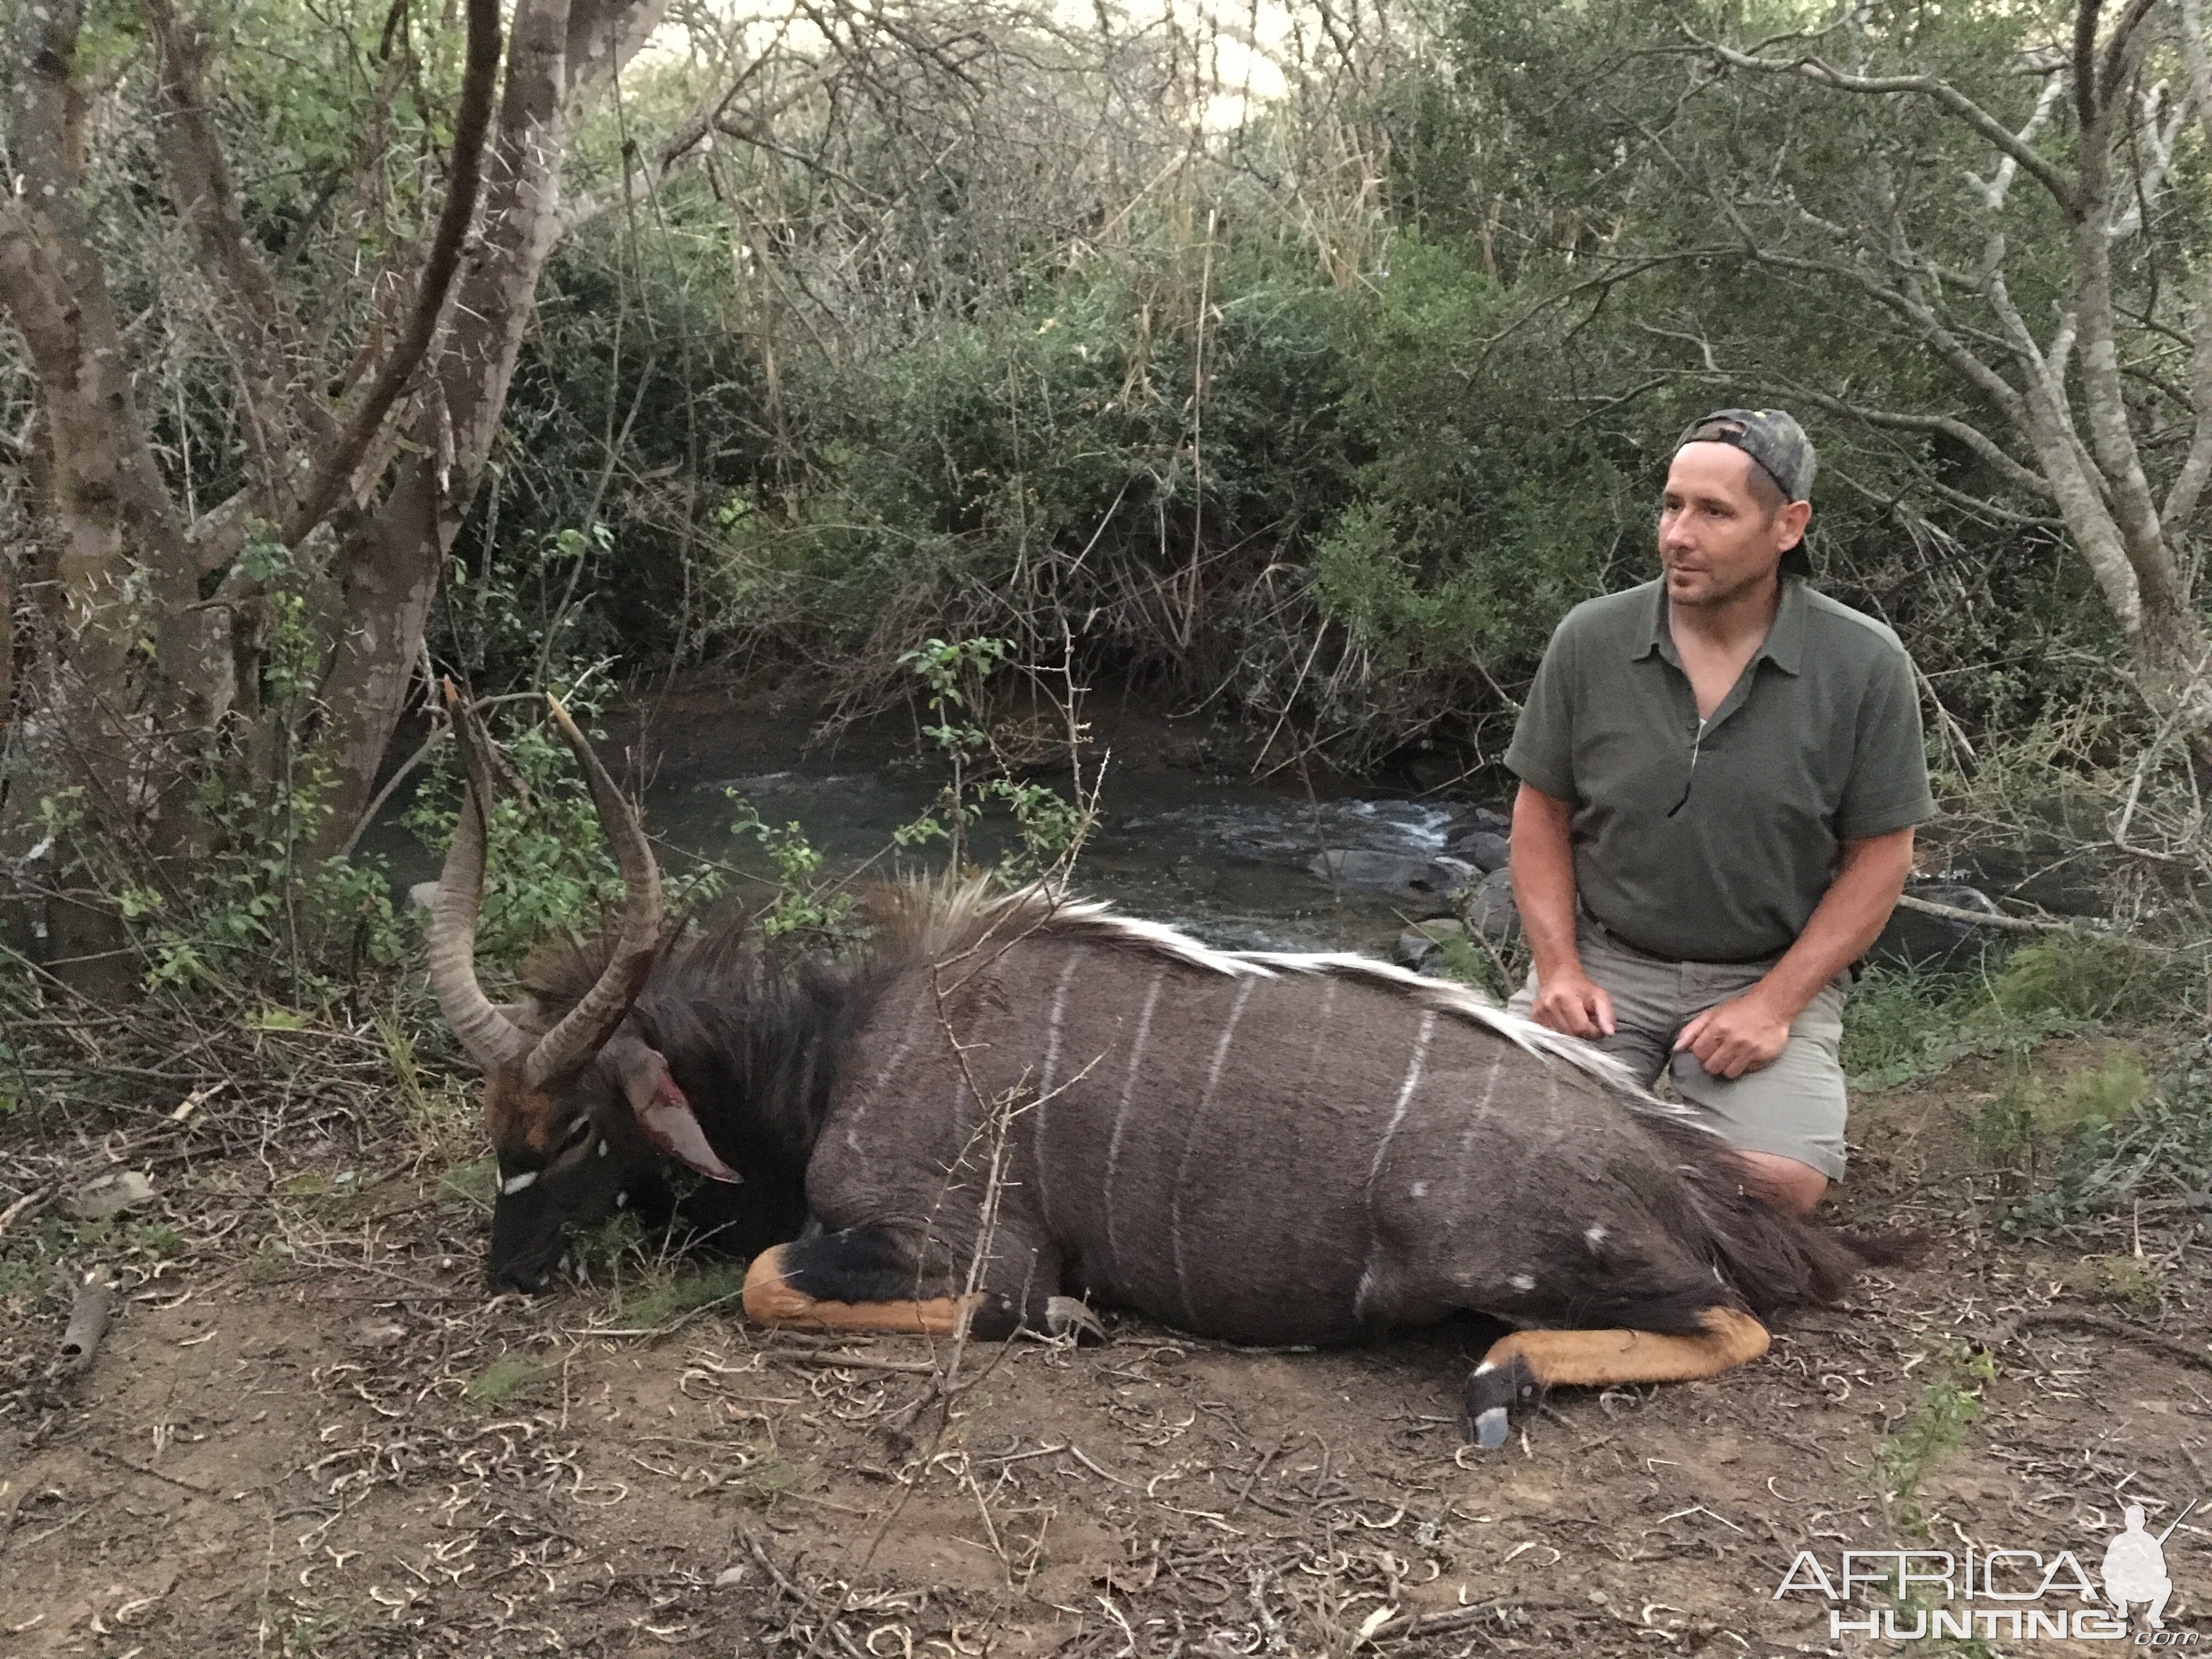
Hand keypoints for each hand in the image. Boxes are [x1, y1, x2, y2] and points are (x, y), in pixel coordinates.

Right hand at [1529, 967, 1615, 1039]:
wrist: (1557, 975)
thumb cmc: (1581, 986)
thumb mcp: (1599, 995)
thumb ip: (1607, 1014)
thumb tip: (1609, 1033)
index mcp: (1565, 998)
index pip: (1581, 1028)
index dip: (1593, 1032)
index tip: (1598, 1027)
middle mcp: (1549, 1005)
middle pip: (1571, 1034)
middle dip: (1583, 1033)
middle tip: (1587, 1022)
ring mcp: (1539, 1012)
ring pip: (1561, 1036)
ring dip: (1572, 1033)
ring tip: (1576, 1020)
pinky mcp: (1534, 1017)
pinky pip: (1552, 1034)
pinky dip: (1561, 1031)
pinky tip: (1564, 1021)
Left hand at [1674, 993, 1792, 1078]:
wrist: (1773, 1007)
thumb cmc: (1740, 1010)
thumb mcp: (1713, 1014)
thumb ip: (1693, 1030)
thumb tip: (1677, 1047)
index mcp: (1718, 1028)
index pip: (1699, 1053)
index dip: (1700, 1052)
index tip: (1707, 1047)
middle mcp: (1733, 1041)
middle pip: (1711, 1067)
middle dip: (1712, 1061)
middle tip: (1719, 1052)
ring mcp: (1749, 1051)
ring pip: (1728, 1073)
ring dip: (1727, 1066)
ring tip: (1731, 1056)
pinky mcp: (1763, 1058)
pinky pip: (1746, 1071)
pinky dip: (1743, 1066)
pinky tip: (1745, 1055)